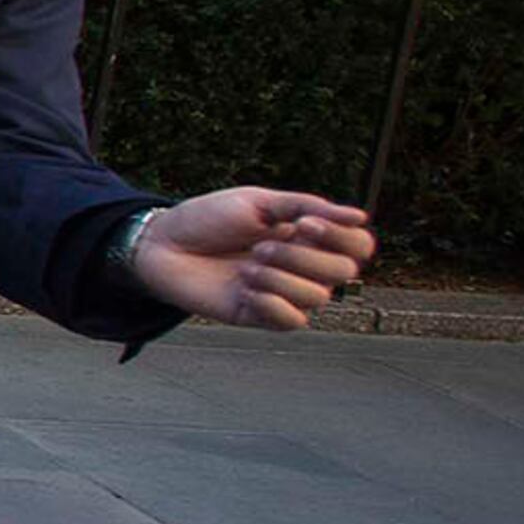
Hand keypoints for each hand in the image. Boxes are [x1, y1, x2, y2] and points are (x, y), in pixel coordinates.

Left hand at [125, 188, 377, 330]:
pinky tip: (245, 290)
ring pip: (318, 297)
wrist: (163, 244)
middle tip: (260, 246)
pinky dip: (273, 304)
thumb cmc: (208, 219)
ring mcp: (283, 293)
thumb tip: (361, 217)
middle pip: (343, 272)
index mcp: (309, 237)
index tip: (304, 223)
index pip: (358, 246)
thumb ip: (307, 206)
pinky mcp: (260, 316)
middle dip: (303, 257)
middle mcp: (303, 267)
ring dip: (281, 278)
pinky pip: (293, 321)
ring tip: (246, 267)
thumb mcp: (258, 202)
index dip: (341, 238)